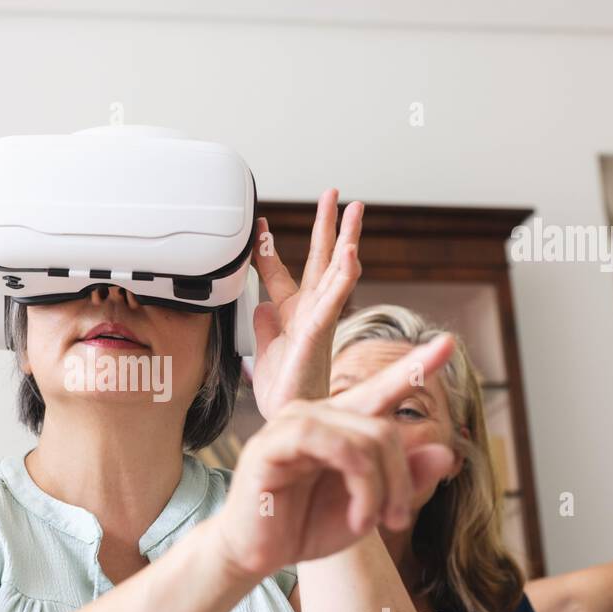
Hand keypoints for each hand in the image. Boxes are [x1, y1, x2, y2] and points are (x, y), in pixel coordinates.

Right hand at [210, 335, 457, 581]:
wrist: (256, 556)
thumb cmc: (306, 527)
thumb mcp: (369, 507)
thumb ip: (405, 480)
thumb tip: (445, 451)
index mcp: (338, 423)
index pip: (380, 390)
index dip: (413, 368)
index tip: (448, 343)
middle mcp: (316, 413)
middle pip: (386, 428)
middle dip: (402, 480)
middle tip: (398, 521)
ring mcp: (292, 423)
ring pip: (367, 437)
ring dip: (380, 488)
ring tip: (371, 523)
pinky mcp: (273, 442)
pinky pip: (336, 445)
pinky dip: (360, 483)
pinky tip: (357, 517)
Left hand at [250, 189, 362, 419]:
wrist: (290, 417)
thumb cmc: (285, 389)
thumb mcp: (263, 349)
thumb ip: (263, 325)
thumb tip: (258, 305)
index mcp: (292, 313)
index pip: (278, 272)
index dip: (267, 248)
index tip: (260, 224)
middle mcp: (310, 311)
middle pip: (320, 260)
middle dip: (328, 226)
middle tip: (335, 194)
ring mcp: (318, 319)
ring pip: (336, 271)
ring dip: (346, 240)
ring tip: (354, 210)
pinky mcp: (319, 331)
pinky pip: (335, 298)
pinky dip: (344, 275)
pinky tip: (351, 253)